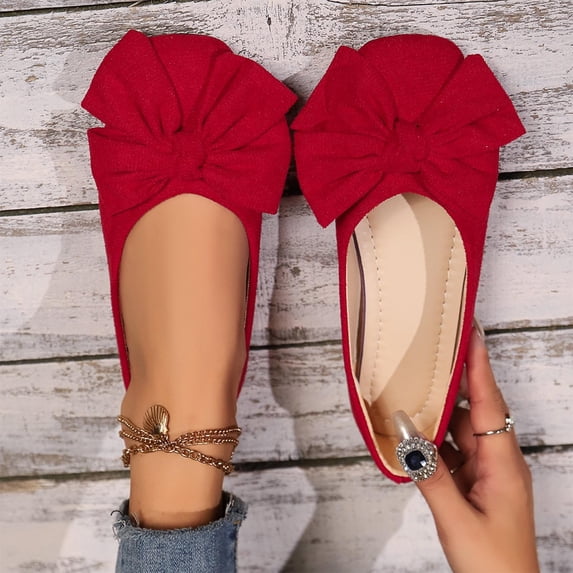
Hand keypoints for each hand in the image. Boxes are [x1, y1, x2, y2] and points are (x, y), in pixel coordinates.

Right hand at [415, 328, 538, 572]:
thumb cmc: (493, 564)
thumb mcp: (456, 518)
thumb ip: (429, 473)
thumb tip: (404, 432)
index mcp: (504, 464)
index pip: (492, 402)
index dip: (479, 365)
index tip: (471, 332)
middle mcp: (498, 462)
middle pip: (475, 411)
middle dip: (454, 382)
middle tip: (433, 353)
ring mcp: (487, 473)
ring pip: (461, 432)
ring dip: (439, 414)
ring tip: (414, 390)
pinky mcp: (475, 485)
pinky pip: (453, 452)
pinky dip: (434, 441)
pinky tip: (416, 435)